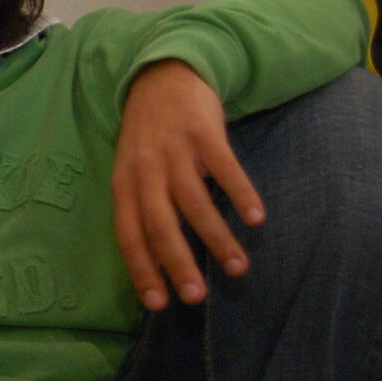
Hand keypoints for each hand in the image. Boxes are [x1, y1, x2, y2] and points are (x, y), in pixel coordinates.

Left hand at [111, 59, 264, 309]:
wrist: (163, 76)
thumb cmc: (150, 138)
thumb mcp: (134, 172)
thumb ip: (143, 210)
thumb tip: (159, 265)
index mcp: (125, 185)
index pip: (129, 236)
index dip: (143, 270)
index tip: (160, 305)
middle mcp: (145, 170)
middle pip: (159, 225)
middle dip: (178, 264)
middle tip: (198, 298)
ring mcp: (174, 151)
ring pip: (194, 203)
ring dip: (217, 239)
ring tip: (238, 268)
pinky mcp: (204, 132)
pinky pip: (224, 168)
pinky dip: (240, 194)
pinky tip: (256, 218)